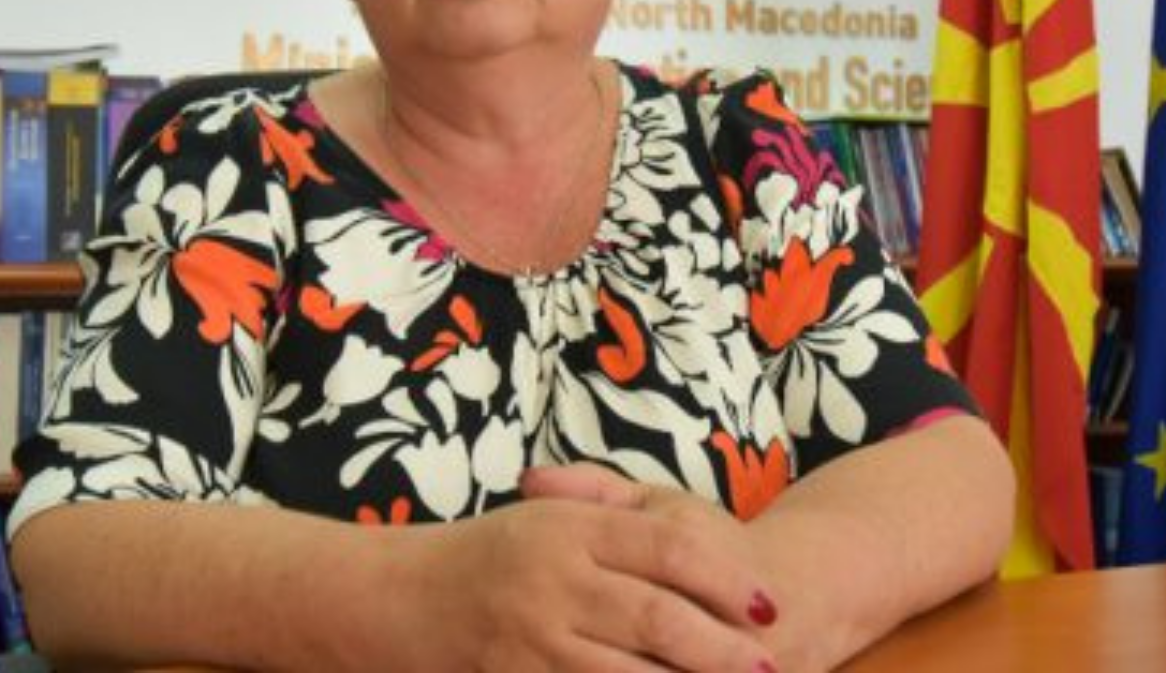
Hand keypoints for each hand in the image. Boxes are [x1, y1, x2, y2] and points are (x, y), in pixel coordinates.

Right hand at [384, 485, 778, 672]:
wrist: (395, 598)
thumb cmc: (490, 557)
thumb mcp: (546, 515)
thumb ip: (613, 508)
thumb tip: (699, 543)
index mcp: (570, 529)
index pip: (669, 549)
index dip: (725, 578)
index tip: (766, 604)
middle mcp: (553, 579)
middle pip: (658, 617)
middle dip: (722, 649)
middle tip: (770, 664)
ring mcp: (532, 637)